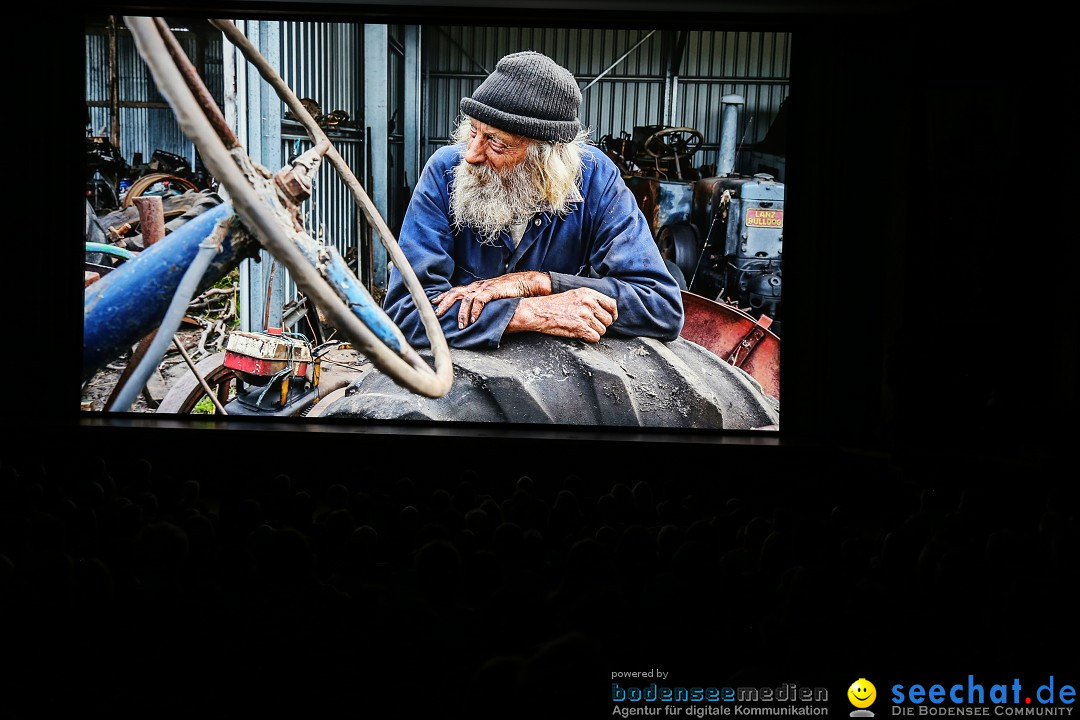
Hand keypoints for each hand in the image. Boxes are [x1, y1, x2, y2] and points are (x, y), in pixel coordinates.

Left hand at [433, 271, 551, 328]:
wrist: (525, 283)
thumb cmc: (509, 291)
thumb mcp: (491, 297)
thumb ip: (481, 303)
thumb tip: (473, 316)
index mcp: (475, 287)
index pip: (455, 290)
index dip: (443, 296)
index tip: (434, 303)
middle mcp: (477, 286)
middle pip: (455, 293)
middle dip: (444, 303)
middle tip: (437, 314)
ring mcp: (484, 287)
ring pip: (466, 298)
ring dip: (461, 313)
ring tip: (460, 325)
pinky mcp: (493, 290)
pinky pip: (480, 301)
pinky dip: (475, 311)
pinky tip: (473, 319)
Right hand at [508, 288, 618, 342]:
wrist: (539, 311)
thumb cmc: (554, 305)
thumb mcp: (574, 294)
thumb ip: (590, 299)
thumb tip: (604, 308)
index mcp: (588, 293)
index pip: (612, 304)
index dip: (613, 315)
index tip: (610, 320)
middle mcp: (588, 302)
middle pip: (608, 320)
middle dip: (601, 325)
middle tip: (591, 326)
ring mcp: (584, 315)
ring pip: (602, 330)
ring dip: (594, 333)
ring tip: (582, 330)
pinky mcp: (580, 327)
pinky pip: (595, 337)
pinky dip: (589, 339)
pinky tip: (581, 335)